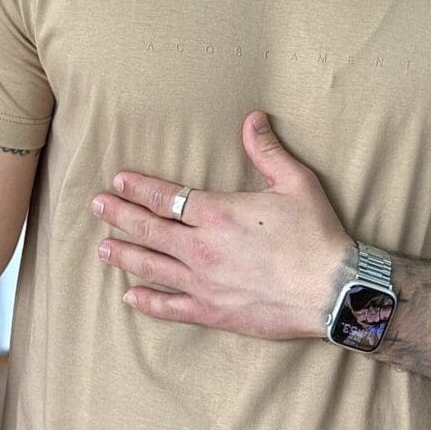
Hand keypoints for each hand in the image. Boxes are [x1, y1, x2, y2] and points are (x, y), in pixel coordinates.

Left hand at [91, 111, 356, 340]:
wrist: (333, 291)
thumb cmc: (317, 235)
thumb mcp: (296, 183)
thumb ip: (267, 151)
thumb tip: (252, 118)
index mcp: (218, 214)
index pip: (167, 197)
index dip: (140, 187)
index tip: (119, 179)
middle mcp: (202, 248)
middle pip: (150, 229)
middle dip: (120, 216)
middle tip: (97, 206)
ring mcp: (204, 283)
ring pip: (152, 266)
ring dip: (125, 255)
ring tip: (102, 247)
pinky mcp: (213, 312)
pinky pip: (171, 307)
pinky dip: (148, 302)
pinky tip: (130, 297)